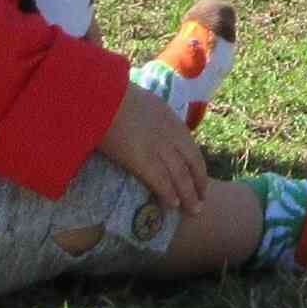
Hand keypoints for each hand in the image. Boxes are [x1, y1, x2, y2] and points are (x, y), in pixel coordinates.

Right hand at [99, 81, 209, 214]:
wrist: (104, 97)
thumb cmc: (119, 97)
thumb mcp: (148, 104)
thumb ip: (158, 120)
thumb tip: (157, 130)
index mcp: (173, 122)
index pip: (193, 151)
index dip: (199, 170)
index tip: (202, 183)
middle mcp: (171, 136)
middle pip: (191, 166)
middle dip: (198, 185)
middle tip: (201, 202)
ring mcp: (158, 148)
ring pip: (179, 176)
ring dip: (188, 196)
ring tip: (193, 210)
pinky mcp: (141, 160)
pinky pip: (160, 181)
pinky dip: (168, 194)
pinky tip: (172, 205)